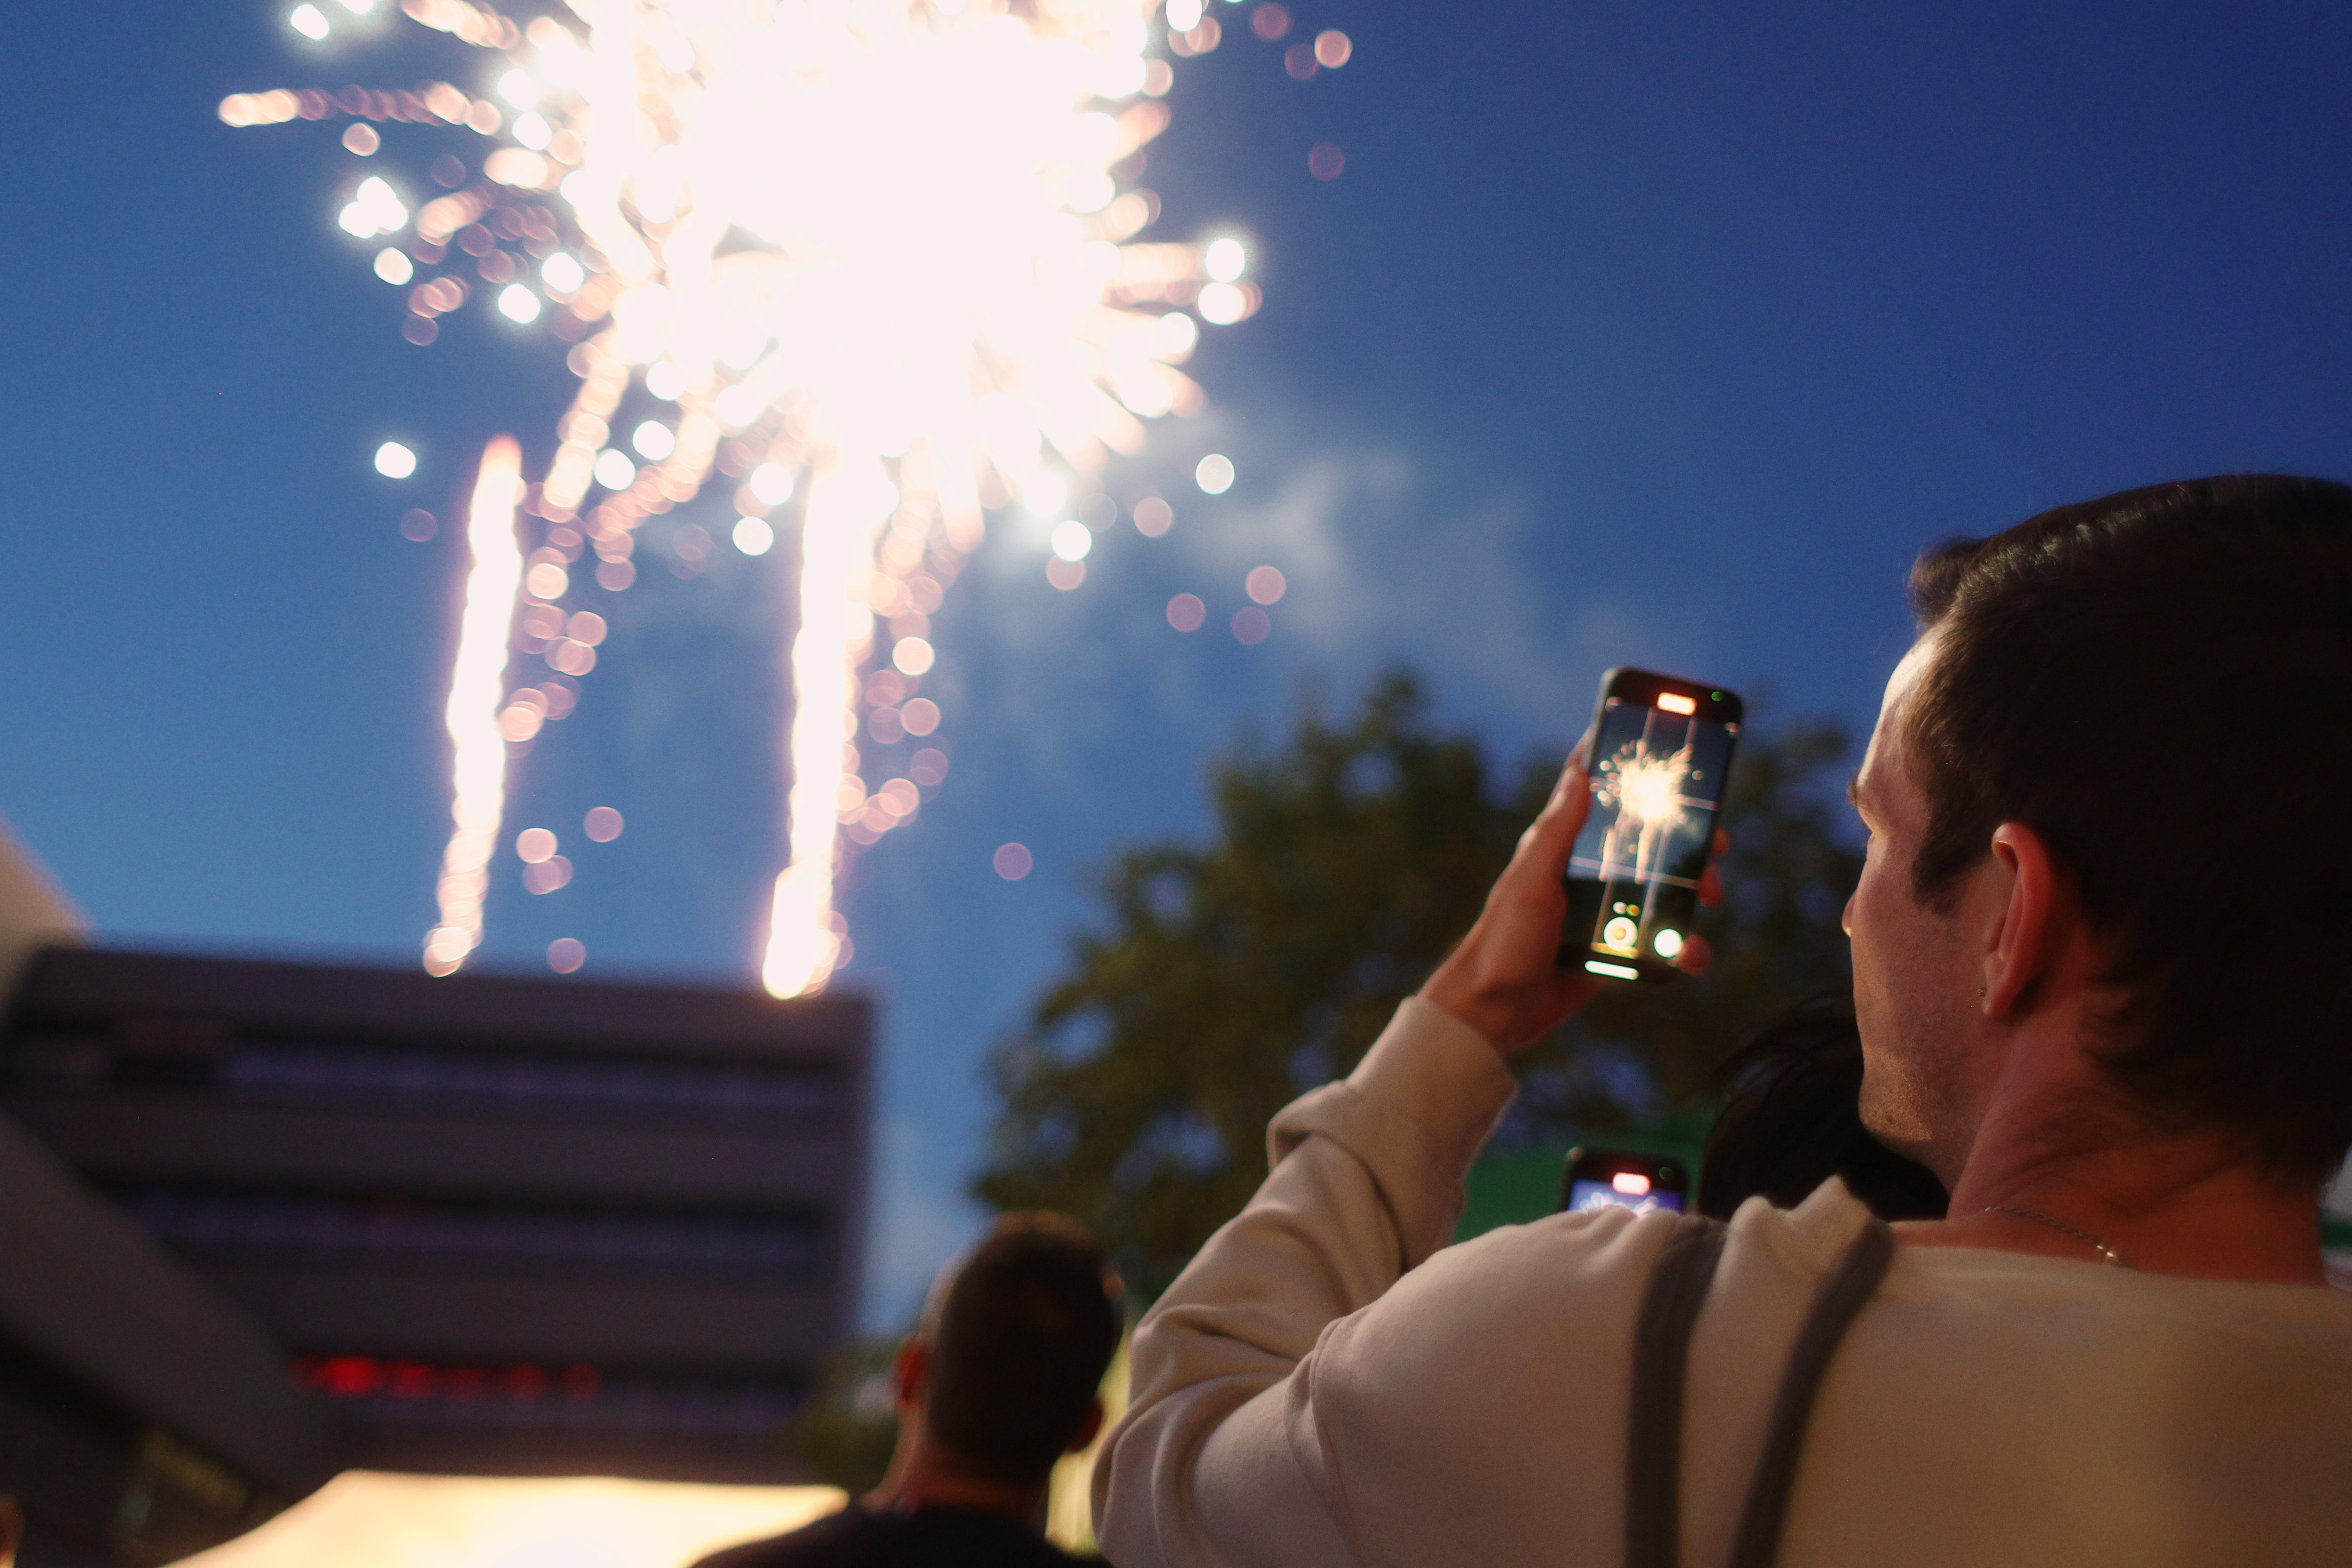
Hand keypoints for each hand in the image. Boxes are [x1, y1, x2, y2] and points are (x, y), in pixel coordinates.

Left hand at [1420, 742, 1723, 1055]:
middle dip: (1686, 840)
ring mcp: (1602, 908)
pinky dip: (1681, 944)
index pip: (1597, 791)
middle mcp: (1585, 870)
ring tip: (1711, 896)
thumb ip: (1557, 831)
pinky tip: (1692, 953)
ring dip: (1692, 889)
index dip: (1630, 768)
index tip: (1670, 752)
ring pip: (1660, 887)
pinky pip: (1657, 938)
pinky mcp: (1612, 946)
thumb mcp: (1531, 881)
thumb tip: (1579, 774)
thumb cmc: (1502, 941)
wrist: (1494, 1010)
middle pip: (1647, 840)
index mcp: (1561, 845)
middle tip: (1716, 846)